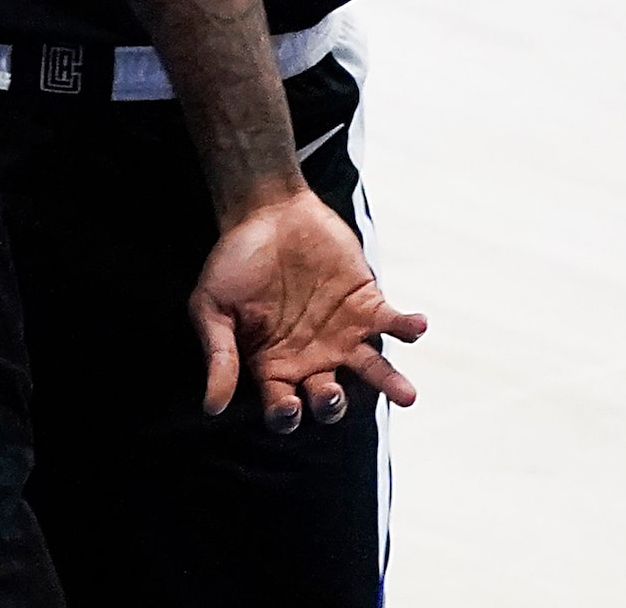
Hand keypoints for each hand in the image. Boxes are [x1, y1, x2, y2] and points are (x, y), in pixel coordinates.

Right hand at [190, 186, 427, 430]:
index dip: (286, 414)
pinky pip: (393, 324)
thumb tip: (213, 406)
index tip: (288, 406)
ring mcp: (343, 332)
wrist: (266, 210)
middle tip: (331, 394)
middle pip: (330, 397)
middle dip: (333, 404)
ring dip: (391, 384)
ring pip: (373, 370)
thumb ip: (219, 355)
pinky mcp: (366, 303)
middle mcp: (312, 356)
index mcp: (273, 363)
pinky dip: (407, 328)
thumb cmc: (233, 259)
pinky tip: (415, 326)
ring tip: (406, 395)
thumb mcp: (210, 306)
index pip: (283, 405)